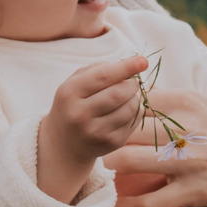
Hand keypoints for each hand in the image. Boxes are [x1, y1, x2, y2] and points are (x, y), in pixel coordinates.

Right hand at [39, 54, 148, 199]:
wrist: (63, 146)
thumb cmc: (72, 106)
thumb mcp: (73, 85)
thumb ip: (97, 70)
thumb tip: (128, 65)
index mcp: (69, 94)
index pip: (103, 76)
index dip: (126, 67)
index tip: (143, 61)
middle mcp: (80, 114)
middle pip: (119, 93)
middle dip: (132, 83)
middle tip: (131, 82)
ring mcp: (96, 132)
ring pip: (130, 107)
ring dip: (135, 97)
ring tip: (127, 96)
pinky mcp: (111, 143)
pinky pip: (134, 121)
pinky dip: (135, 111)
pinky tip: (125, 110)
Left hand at [104, 90, 206, 206]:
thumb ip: (173, 103)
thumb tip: (133, 100)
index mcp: (188, 101)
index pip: (132, 101)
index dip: (111, 112)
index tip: (101, 122)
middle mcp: (186, 127)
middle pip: (121, 129)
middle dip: (102, 139)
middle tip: (91, 149)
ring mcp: (190, 161)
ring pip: (125, 162)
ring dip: (107, 169)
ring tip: (101, 173)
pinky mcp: (195, 192)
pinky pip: (147, 203)